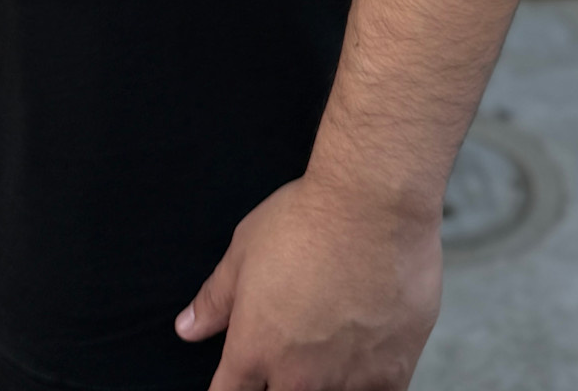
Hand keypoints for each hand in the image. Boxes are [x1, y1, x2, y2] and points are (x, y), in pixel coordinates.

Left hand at [175, 171, 441, 390]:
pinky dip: (367, 384)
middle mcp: (297, 378)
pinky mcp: (391, 374)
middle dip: (278, 384)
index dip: (232, 390)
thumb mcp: (244, 249)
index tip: (240, 378)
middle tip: (292, 351)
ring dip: (323, 383)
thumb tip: (187, 329)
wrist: (374, 206)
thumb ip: (215, 298)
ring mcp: (345, 381)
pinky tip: (367, 359)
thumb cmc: (306, 219)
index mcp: (253, 350)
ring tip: (332, 346)